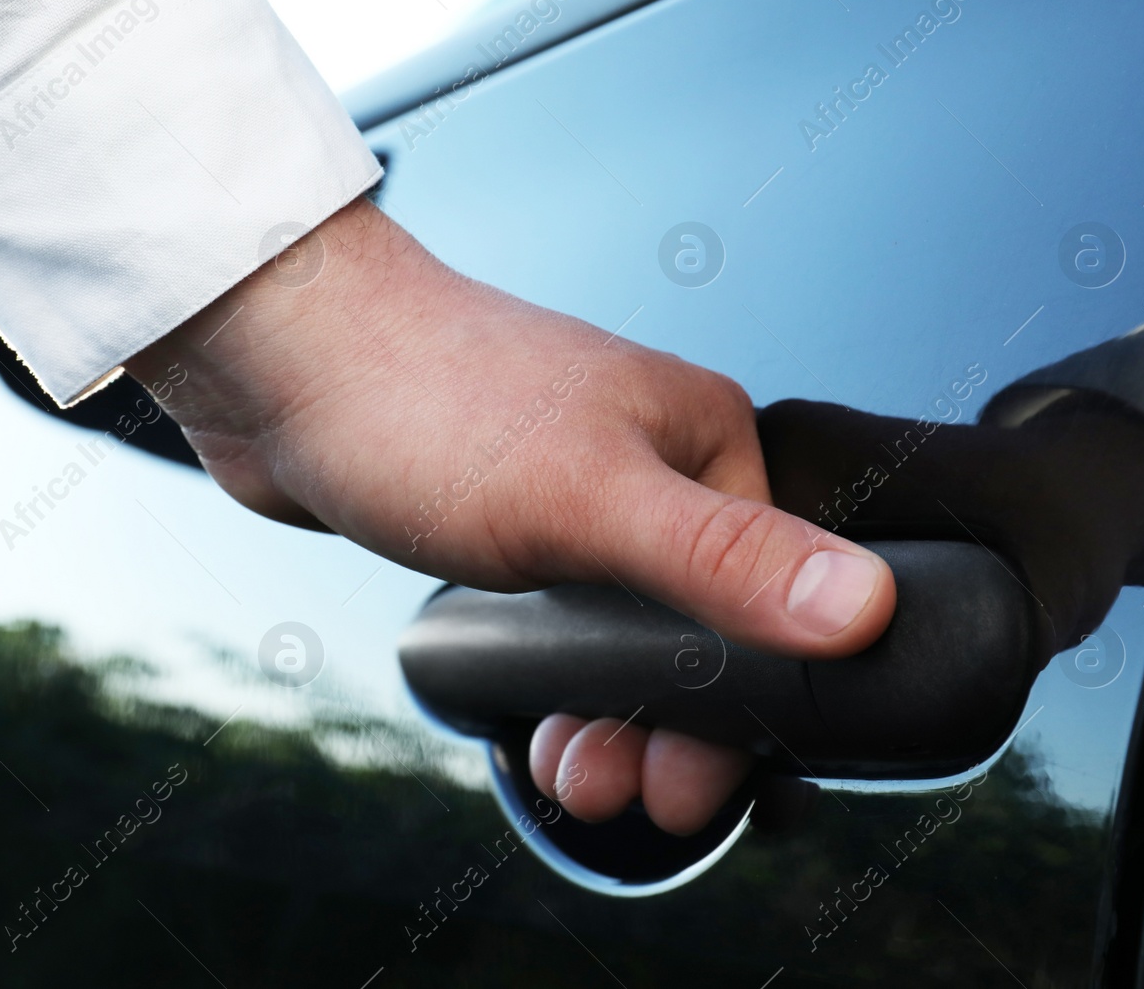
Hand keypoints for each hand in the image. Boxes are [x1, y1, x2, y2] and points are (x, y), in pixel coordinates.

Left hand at [126, 198, 895, 834]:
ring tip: (565, 769)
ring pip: (627, 633)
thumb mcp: (584, 496)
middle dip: (662, 726)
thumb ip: (722, 559)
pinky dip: (557, 678)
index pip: (772, 607)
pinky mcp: (514, 519)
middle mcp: (655, 465)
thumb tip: (862, 609)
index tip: (694, 790)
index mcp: (705, 443)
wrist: (281, 353)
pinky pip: (565, 619)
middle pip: (698, 630)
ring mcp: (581, 491)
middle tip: (611, 789)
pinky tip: (533, 717)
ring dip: (605, 713)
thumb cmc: (424, 399)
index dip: (738, 713)